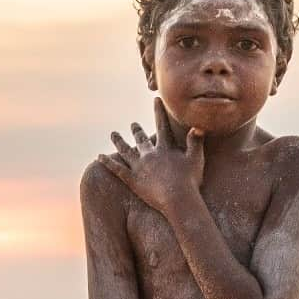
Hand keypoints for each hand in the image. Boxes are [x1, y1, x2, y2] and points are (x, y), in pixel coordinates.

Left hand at [97, 97, 204, 217]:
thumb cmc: (189, 181)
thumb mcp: (196, 159)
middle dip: (137, 130)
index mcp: (165, 149)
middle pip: (141, 139)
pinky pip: (117, 169)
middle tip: (133, 124)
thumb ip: (196, 142)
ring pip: (126, 151)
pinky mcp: (132, 180)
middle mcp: (150, 155)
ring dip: (119, 141)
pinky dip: (108, 163)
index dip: (159, 112)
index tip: (156, 100)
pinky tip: (99, 157)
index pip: (162, 126)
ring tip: (114, 134)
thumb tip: (198, 126)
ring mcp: (139, 167)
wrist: (178, 198)